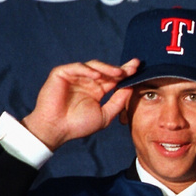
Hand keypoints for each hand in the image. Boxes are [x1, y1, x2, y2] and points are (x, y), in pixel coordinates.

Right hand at [21, 59, 139, 149]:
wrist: (57, 130)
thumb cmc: (78, 125)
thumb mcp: (105, 115)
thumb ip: (118, 102)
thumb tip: (131, 88)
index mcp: (96, 91)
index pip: (113, 79)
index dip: (125, 73)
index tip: (138, 68)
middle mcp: (87, 82)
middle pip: (106, 70)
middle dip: (120, 68)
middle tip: (133, 67)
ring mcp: (75, 77)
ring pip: (93, 66)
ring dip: (107, 68)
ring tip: (119, 73)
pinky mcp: (62, 74)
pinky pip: (77, 68)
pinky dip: (87, 70)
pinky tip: (97, 76)